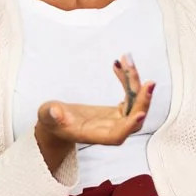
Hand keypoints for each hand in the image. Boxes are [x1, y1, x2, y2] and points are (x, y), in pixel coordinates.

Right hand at [33, 54, 153, 174]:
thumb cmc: (52, 121)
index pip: (116, 136)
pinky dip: (127, 80)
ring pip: (135, 105)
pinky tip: (119, 64)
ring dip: (135, 82)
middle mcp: (110, 130)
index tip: (140, 114)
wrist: (59, 122)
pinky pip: (130, 95)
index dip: (128, 127)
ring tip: (127, 59)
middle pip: (134, 119)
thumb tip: (55, 112)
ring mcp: (117, 120)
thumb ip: (51, 114)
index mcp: (94, 135)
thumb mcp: (47, 116)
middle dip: (143, 101)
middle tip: (148, 82)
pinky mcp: (119, 112)